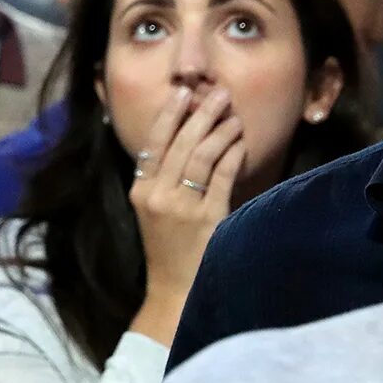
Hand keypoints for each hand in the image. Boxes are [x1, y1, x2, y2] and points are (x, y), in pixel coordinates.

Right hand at [126, 85, 245, 343]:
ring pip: (202, 156)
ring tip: (233, 114)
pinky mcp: (207, 220)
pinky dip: (232, 156)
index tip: (183, 92)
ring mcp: (182, 208)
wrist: (175, 290)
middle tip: (218, 92)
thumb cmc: (168, 248)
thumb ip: (161, 178)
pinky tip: (241, 143)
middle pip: (180, 144)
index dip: (169, 114)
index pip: (153, 143)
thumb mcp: (153, 210)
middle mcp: (157, 196)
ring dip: (220, 131)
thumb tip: (183, 137)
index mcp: (140, 191)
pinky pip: (222, 178)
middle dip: (201, 113)